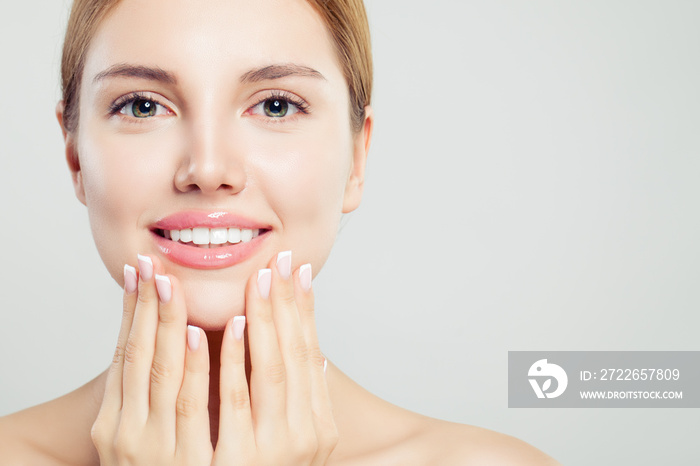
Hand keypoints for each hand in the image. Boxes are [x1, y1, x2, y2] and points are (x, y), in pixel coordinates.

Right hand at [91, 254, 213, 464]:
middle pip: (140, 358)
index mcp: (115, 422)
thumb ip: (159, 393)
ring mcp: (157, 449)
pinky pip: (196, 407)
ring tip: (177, 285)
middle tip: (155, 265)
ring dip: (172, 326)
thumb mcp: (148, 431)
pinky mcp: (189, 463)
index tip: (138, 273)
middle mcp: (128, 434)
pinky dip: (202, 367)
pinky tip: (208, 333)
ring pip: (165, 375)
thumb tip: (173, 339)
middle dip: (149, 310)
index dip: (130, 312)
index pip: (124, 355)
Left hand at [212, 251, 337, 464]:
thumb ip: (300, 399)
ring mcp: (272, 452)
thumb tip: (313, 353)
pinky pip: (234, 401)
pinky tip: (226, 326)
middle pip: (294, 355)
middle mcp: (305, 437)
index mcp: (318, 427)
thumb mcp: (295, 440)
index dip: (305, 311)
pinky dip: (231, 360)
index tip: (298, 273)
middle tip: (277, 262)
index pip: (311, 355)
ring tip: (255, 280)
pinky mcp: (237, 464)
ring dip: (260, 320)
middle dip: (285, 305)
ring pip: (269, 371)